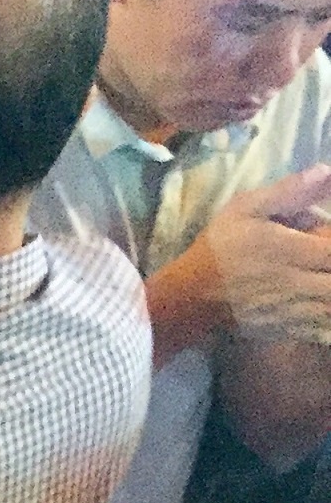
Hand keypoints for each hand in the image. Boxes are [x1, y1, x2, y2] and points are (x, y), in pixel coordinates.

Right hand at [192, 165, 330, 343]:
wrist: (186, 301)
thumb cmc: (217, 250)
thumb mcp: (245, 209)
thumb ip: (289, 191)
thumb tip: (328, 172)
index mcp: (295, 251)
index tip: (323, 236)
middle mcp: (301, 284)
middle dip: (330, 266)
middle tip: (319, 258)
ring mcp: (297, 312)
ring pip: (329, 306)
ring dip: (326, 293)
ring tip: (314, 277)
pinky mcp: (291, 330)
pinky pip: (322, 328)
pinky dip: (323, 320)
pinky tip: (314, 303)